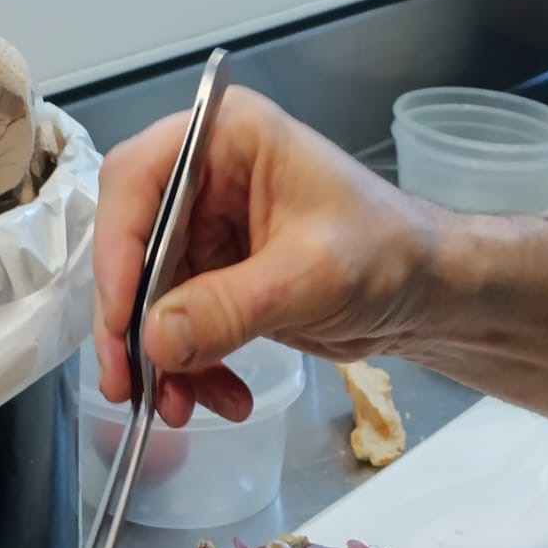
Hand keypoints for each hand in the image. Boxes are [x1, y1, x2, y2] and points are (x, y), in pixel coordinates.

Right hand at [94, 86, 442, 427]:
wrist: (428, 293)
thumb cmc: (388, 254)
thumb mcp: (310, 277)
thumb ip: (230, 307)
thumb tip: (156, 341)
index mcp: (225, 138)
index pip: (138, 181)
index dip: (119, 252)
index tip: (123, 319)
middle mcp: (205, 179)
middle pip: (132, 245)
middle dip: (132, 323)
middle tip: (129, 384)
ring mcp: (209, 232)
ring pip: (151, 298)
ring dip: (161, 359)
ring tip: (180, 409)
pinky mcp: (218, 281)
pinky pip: (181, 327)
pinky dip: (192, 368)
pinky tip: (223, 398)